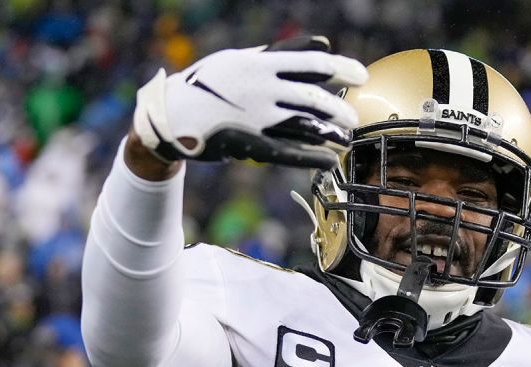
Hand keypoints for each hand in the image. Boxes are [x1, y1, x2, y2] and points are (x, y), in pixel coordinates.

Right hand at [132, 35, 367, 169]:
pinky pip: (285, 151)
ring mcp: (255, 116)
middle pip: (311, 95)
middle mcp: (260, 88)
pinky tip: (329, 160)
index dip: (339, 68)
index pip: (308, 62)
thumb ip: (279, 53)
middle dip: (338, 107)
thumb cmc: (208, 84)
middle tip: (354, 117)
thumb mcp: (240, 60)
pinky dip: (310, 156)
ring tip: (346, 138)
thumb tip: (320, 43)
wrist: (168, 114)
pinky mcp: (248, 142)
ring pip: (302, 123)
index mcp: (259, 64)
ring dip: (329, 131)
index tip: (361, 74)